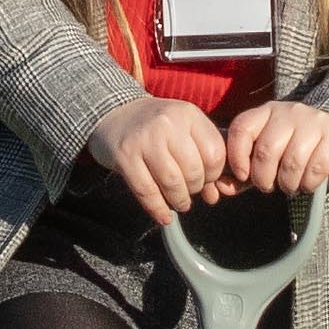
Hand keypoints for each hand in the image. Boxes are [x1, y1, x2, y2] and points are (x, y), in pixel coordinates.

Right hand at [91, 97, 232, 224]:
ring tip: (179, 203)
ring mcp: (144, 139)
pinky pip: (147, 191)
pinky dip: (158, 209)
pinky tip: (163, 215)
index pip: (215, 153)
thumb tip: (213, 197)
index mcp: (188, 114)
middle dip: (196, 188)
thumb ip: (203, 157)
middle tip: (190, 191)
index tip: (207, 179)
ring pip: (172, 182)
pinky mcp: (124, 155)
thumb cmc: (156, 127)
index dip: (214, 174)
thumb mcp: (183, 129)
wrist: (113, 113)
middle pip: (194, 170)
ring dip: (179, 200)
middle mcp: (167, 123)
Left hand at [219, 100, 328, 197]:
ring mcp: (316, 122)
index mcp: (267, 112)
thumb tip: (222, 189)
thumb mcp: (270, 156)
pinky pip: (316, 167)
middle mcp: (290, 112)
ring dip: (287, 184)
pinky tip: (308, 184)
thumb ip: (245, 172)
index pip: (242, 128)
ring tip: (290, 187)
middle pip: (267, 149)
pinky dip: (308, 184)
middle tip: (269, 187)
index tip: (243, 176)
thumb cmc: (299, 150)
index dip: (236, 156)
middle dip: (263, 177)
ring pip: (292, 160)